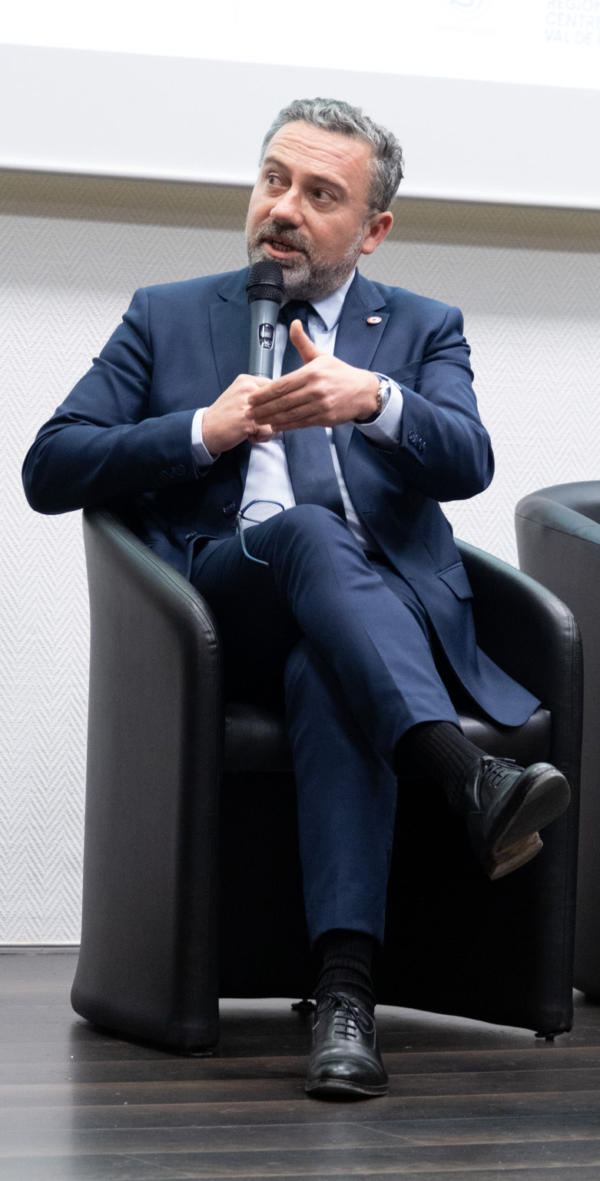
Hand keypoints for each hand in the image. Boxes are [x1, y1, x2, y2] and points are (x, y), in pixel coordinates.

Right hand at [202, 374, 273, 454]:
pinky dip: (261, 437)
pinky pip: (269, 431)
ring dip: (267, 428)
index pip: (275, 389)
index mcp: (246, 381)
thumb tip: (280, 401)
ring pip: (275, 418)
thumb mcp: (238, 396)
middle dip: (272, 416)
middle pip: (278, 404)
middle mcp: (247, 389)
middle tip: (258, 422)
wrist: (205, 430)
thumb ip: (257, 395)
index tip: (265, 411)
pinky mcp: (248, 420)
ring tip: (253, 429)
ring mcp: (248, 404)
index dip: (274, 404)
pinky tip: (249, 435)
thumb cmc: (223, 416)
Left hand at [249, 319, 379, 429]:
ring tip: (258, 420)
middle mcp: (316, 389)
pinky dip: (287, 425)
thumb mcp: (321, 356)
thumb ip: (303, 343)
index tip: (251, 398)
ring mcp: (321, 405)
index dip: (264, 393)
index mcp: (312, 372)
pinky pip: (301, 422)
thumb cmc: (339, 373)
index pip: (282, 384)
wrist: (363, 391)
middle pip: (283, 401)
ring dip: (272, 418)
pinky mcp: (325, 418)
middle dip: (263, 408)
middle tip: (248, 412)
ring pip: (290, 414)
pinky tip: (275, 425)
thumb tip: (293, 324)